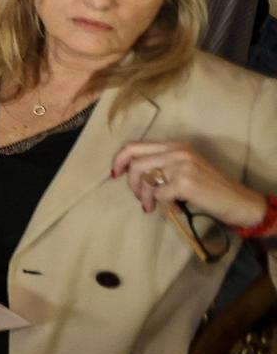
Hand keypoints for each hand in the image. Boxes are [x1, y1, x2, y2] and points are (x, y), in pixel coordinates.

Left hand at [114, 139, 265, 226]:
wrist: (238, 200)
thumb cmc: (209, 187)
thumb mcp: (184, 168)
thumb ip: (160, 165)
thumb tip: (130, 174)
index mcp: (174, 145)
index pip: (134, 145)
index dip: (119, 160)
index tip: (115, 174)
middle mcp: (177, 151)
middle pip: (134, 163)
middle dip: (132, 183)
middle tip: (140, 197)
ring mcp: (181, 165)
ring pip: (144, 179)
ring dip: (144, 196)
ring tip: (152, 205)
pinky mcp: (185, 182)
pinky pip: (158, 194)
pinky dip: (161, 204)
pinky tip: (173, 208)